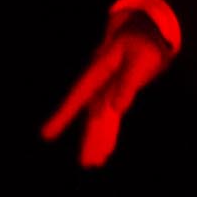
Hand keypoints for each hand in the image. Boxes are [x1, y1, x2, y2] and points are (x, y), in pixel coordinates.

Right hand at [41, 0, 178, 166]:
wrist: (150, 33)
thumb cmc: (144, 44)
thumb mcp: (140, 61)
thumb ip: (128, 85)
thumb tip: (115, 109)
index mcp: (99, 71)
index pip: (78, 97)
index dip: (63, 116)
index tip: (46, 134)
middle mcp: (100, 84)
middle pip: (90, 115)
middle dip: (88, 139)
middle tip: (87, 163)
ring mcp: (108, 90)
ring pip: (100, 120)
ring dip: (98, 140)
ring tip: (93, 163)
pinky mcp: (118, 96)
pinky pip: (111, 119)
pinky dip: (109, 133)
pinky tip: (106, 150)